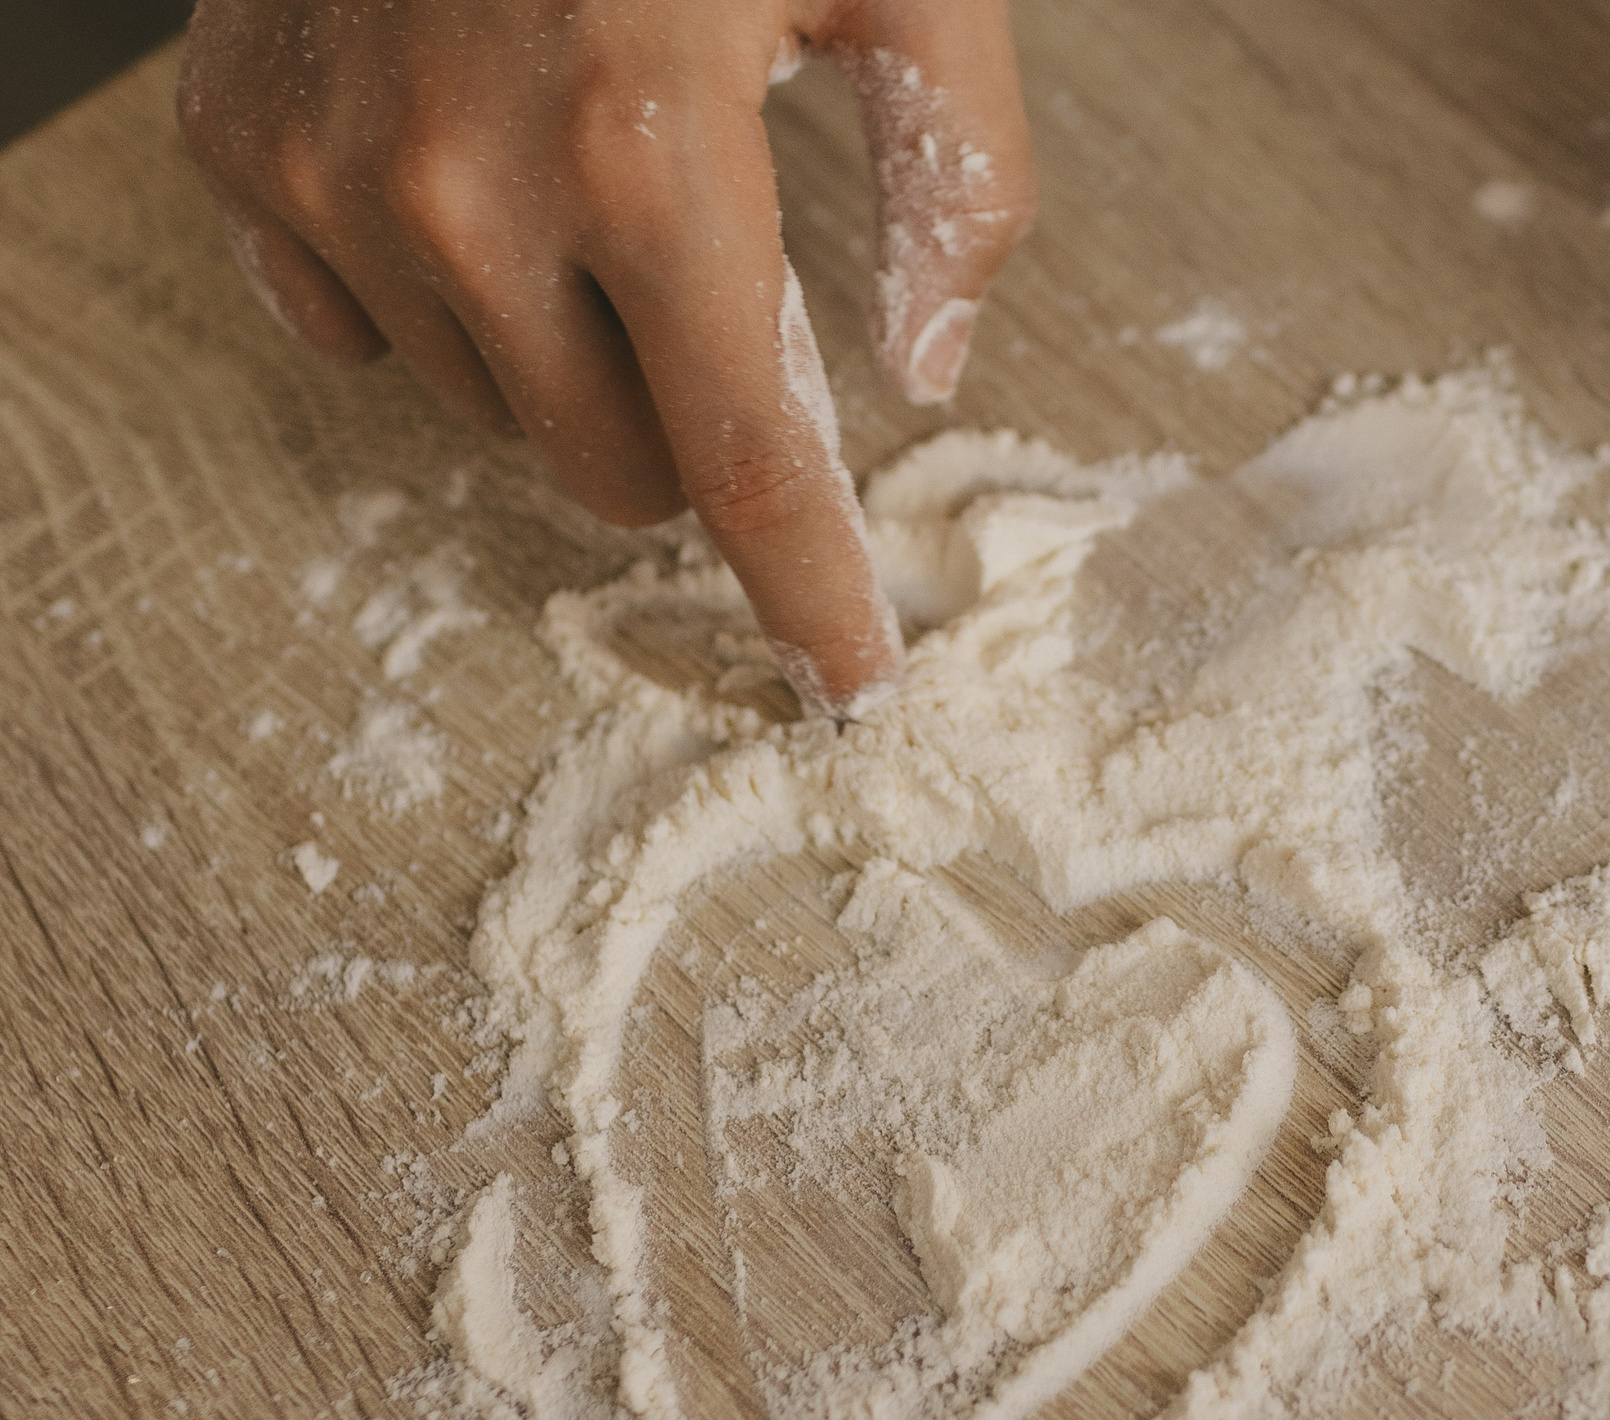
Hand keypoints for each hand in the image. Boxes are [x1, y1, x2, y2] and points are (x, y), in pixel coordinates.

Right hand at [178, 0, 1037, 712]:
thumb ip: (958, 175)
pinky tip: (477, 165)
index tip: (851, 682)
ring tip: (593, 184)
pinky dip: (436, 286)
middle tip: (716, 302)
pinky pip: (355, 326)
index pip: (749, 466)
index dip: (810, 596)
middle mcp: (468, 187)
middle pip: (613, 471)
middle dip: (687, 430)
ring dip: (565, 349)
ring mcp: (331, 165)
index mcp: (655, 153)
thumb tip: (928, 363)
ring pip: (490, 407)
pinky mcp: (239, 134)